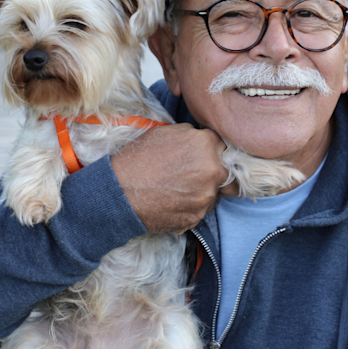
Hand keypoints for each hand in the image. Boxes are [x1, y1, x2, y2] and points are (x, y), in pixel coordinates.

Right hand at [111, 124, 228, 233]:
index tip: (205, 155)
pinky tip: (173, 201)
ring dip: (204, 190)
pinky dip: (192, 206)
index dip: (212, 151)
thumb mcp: (163, 133)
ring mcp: (207, 195)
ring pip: (216, 192)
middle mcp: (212, 169)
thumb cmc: (137, 160)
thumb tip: (199, 137)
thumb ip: (189, 134)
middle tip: (198, 174)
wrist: (120, 192)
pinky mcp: (198, 216)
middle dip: (216, 171)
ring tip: (181, 188)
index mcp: (205, 144)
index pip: (223, 145)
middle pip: (227, 170)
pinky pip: (202, 209)